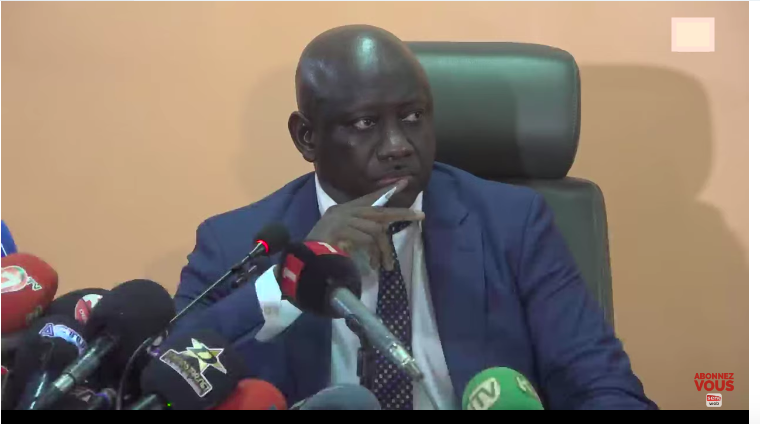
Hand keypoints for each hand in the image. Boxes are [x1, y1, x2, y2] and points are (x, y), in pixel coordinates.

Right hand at [306, 179, 424, 269]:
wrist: (303, 262)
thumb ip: (357, 234)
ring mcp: (342, 219)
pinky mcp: (342, 230)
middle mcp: (343, 212)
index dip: (386, 191)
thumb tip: (379, 237)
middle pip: (378, 210)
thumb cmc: (319, 253)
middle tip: (420, 216)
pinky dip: (373, 253)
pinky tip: (373, 265)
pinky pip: (367, 239)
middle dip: (401, 213)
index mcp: (342, 211)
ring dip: (383, 250)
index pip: (368, 198)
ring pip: (375, 229)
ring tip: (386, 266)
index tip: (403, 182)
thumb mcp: (341, 239)